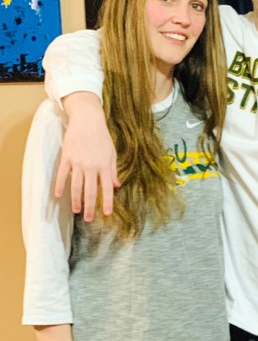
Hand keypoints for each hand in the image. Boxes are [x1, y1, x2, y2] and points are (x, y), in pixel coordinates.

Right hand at [55, 92, 118, 221]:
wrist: (88, 121)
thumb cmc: (102, 137)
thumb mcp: (112, 153)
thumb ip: (113, 171)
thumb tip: (116, 186)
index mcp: (105, 166)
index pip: (106, 189)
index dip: (107, 202)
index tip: (106, 214)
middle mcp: (92, 167)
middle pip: (90, 191)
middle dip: (90, 207)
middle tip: (89, 219)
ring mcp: (78, 163)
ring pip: (76, 186)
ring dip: (76, 200)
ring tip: (77, 211)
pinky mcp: (67, 158)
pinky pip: (62, 175)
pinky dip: (60, 186)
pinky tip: (59, 196)